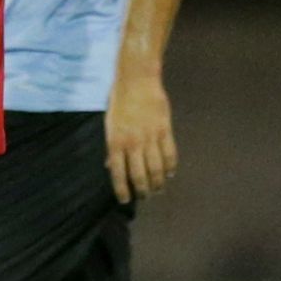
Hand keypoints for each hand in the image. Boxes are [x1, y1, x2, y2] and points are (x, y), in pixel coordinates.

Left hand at [105, 71, 176, 202]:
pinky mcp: (164, 130)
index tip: (125, 200)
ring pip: (156, 168)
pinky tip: (170, 173)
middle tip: (145, 197)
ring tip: (158, 189)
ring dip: (158, 182)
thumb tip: (111, 167)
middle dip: (142, 190)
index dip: (122, 190)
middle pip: (139, 175)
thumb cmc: (119, 101)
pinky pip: (169, 154)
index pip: (118, 174)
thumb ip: (112, 147)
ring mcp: (150, 137)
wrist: (137, 80)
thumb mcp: (109, 125)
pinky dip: (170, 166)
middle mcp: (132, 143)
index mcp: (115, 142)